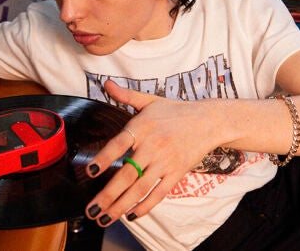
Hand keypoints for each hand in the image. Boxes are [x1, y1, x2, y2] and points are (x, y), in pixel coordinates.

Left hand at [84, 80, 218, 225]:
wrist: (209, 121)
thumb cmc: (176, 111)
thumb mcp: (149, 100)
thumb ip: (126, 95)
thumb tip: (105, 82)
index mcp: (143, 126)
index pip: (119, 144)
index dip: (105, 158)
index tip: (90, 172)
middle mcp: (153, 146)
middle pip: (128, 174)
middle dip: (108, 195)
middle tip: (91, 209)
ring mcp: (166, 161)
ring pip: (141, 188)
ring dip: (121, 205)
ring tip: (105, 218)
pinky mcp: (177, 173)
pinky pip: (159, 193)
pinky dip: (145, 206)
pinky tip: (131, 215)